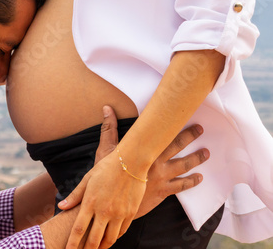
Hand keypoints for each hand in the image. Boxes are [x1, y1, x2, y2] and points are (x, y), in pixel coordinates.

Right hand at [58, 107, 208, 248]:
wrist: (111, 203)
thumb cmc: (108, 176)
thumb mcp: (105, 151)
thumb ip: (109, 129)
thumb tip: (107, 108)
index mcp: (143, 150)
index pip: (160, 132)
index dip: (171, 123)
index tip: (181, 114)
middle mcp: (155, 161)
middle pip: (176, 145)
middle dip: (189, 136)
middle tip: (200, 129)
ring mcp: (161, 177)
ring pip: (184, 165)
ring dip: (196, 158)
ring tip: (206, 153)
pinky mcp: (163, 191)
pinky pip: (181, 186)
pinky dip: (192, 181)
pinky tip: (199, 178)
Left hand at [58, 107, 145, 248]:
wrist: (131, 161)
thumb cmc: (107, 167)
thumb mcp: (87, 179)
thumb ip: (75, 195)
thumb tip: (61, 207)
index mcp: (90, 202)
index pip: (79, 229)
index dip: (72, 243)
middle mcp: (104, 211)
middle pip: (94, 239)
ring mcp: (119, 213)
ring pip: (110, 239)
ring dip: (102, 247)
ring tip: (96, 248)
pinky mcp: (131, 213)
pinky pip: (122, 231)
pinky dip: (115, 237)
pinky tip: (110, 238)